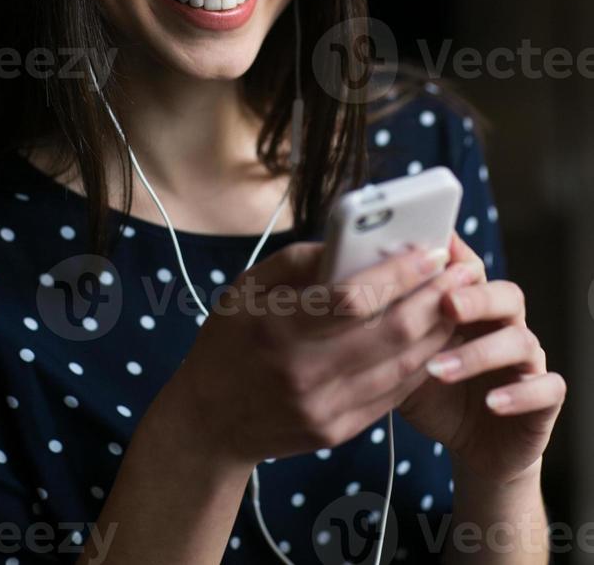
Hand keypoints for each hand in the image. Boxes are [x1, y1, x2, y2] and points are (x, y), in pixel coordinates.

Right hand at [168, 239, 475, 465]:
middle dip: (437, 297)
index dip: (400, 273)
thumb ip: (298, 262)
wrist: (209, 423)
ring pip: (402, 365)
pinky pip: (394, 394)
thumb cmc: (228, 341)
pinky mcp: (337, 431)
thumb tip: (352, 242)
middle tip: (464, 270)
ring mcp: (324, 408)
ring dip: (439, 329)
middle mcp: (304, 373)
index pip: (355, 298)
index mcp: (278, 328)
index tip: (433, 251)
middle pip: (391, 332)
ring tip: (459, 299)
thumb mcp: (247, 288)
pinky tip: (435, 337)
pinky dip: (421, 362)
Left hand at [397, 231, 566, 485]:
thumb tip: (336, 286)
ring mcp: (527, 358)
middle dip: (472, 297)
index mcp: (469, 302)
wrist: (472, 439)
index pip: (468, 267)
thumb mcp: (398, 352)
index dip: (452, 258)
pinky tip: (492, 403)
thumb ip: (382, 321)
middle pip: (503, 294)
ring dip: (480, 353)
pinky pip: (546, 388)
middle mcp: (503, 323)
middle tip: (445, 302)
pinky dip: (520, 394)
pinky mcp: (543, 397)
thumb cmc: (429, 387)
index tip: (428, 253)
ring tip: (438, 368)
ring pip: (521, 340)